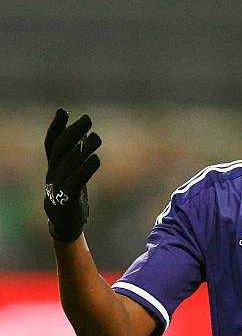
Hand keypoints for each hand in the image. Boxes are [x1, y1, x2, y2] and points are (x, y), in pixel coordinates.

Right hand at [44, 109, 100, 241]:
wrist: (66, 224)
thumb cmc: (71, 194)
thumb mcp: (73, 173)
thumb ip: (76, 155)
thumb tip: (86, 133)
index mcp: (54, 167)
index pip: (51, 144)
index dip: (56, 127)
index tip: (63, 111)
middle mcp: (52, 174)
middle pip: (59, 150)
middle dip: (73, 132)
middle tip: (88, 118)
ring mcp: (57, 188)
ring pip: (67, 165)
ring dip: (82, 149)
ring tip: (96, 136)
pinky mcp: (67, 201)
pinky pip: (74, 183)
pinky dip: (85, 170)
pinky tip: (96, 159)